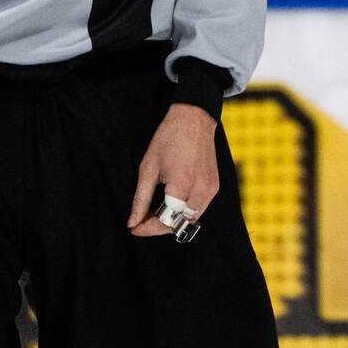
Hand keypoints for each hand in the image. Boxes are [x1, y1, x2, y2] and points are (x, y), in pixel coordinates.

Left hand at [127, 103, 218, 236]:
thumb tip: (133, 222)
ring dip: (173, 220)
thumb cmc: (169, 139)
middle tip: (143, 219)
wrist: (193, 119)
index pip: (166, 221)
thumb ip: (141, 199)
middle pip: (180, 224)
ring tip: (157, 210)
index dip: (148, 228)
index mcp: (182, 185)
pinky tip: (172, 202)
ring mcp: (211, 189)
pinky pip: (199, 208)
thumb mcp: (148, 168)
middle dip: (160, 226)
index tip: (135, 227)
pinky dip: (184, 211)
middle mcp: (200, 190)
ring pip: (191, 219)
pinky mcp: (214, 186)